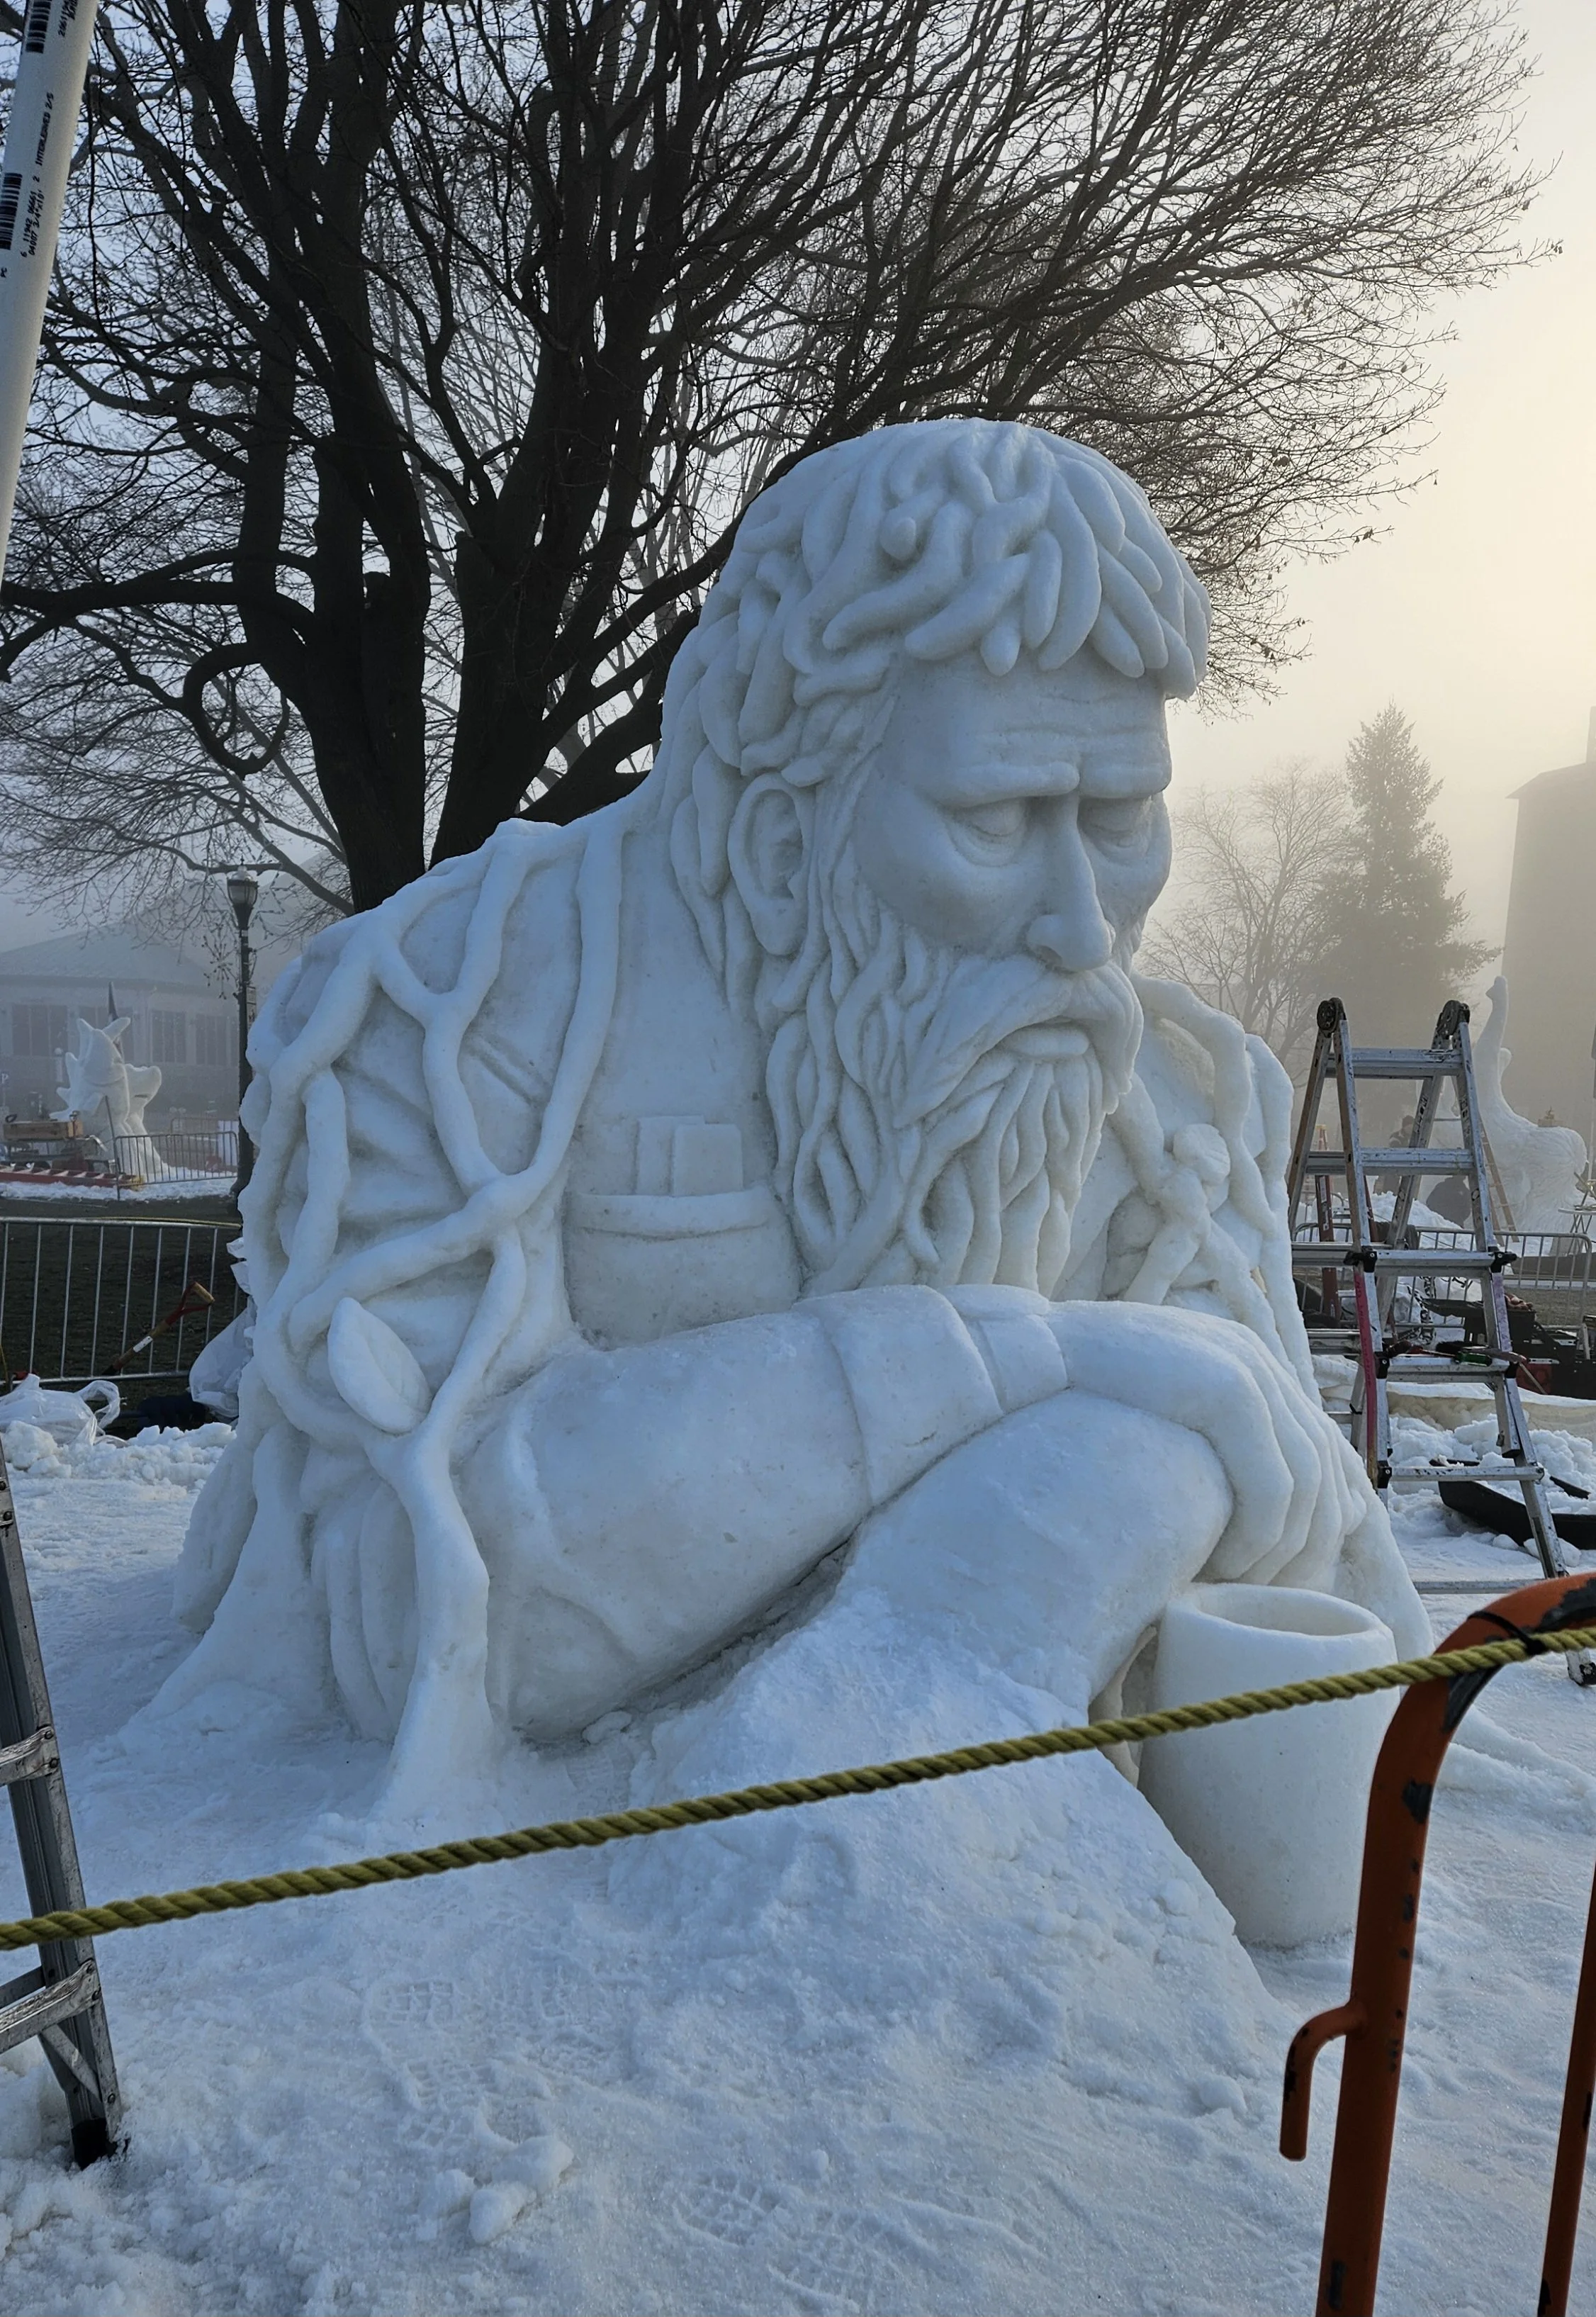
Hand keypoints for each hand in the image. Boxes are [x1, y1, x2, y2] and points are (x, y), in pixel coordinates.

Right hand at [1044, 1299, 1362, 1587]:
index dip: (1325, 1515)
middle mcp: (1257, 1360)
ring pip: (1305, 1484)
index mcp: (1246, 1362)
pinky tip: (1225, 1565)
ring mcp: (1245, 1370)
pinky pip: (1271, 1486)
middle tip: (1274, 1595)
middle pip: (1324, 1468)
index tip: (1297, 1572)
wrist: (1023, 1358)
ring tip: (1239, 1587)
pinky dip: (1259, 1538)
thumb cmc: (1074, 1403)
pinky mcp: (1223, 1391)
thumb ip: (1206, 1443)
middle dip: (1312, 1543)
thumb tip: (1268, 1509)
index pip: (1322, 1447)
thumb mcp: (1156, 1416)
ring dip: (1280, 1550)